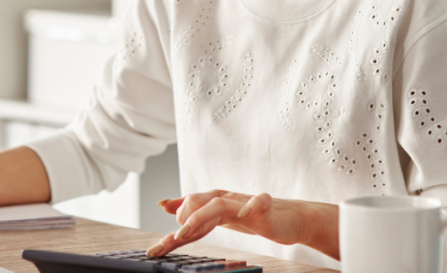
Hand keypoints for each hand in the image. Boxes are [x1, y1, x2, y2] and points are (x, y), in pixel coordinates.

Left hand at [147, 190, 339, 259]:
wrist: (291, 218)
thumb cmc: (255, 217)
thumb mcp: (221, 216)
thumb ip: (194, 211)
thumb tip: (165, 205)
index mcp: (216, 202)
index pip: (189, 211)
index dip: (172, 227)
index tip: (156, 248)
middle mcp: (227, 199)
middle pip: (199, 201)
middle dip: (183, 218)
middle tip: (175, 239)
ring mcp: (245, 202)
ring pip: (219, 202)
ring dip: (201, 215)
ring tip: (186, 229)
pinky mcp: (266, 207)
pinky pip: (258, 202)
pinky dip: (250, 206)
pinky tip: (243, 214)